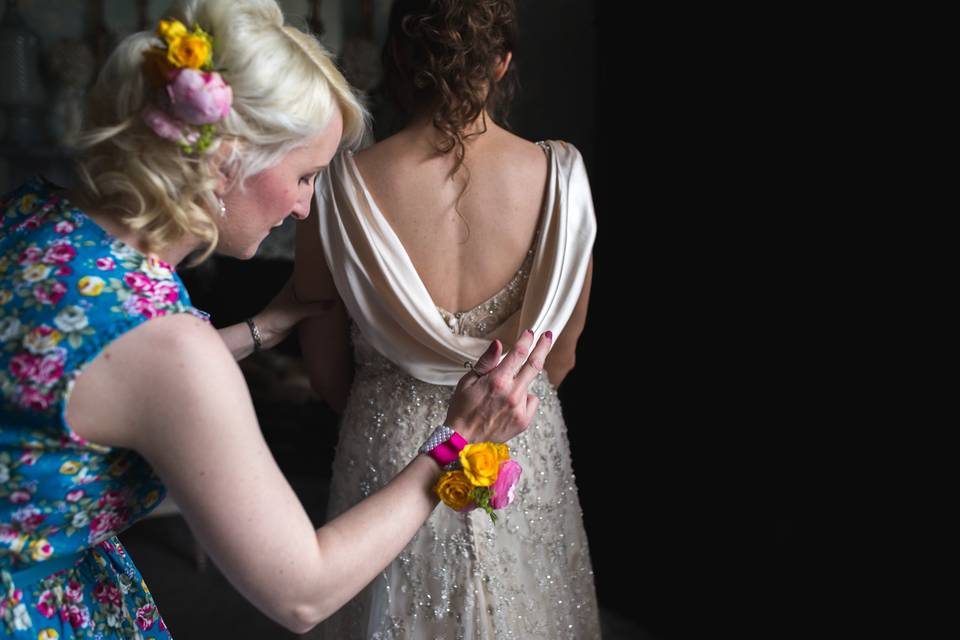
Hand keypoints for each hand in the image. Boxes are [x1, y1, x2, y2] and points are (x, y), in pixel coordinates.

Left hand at [254, 276, 335, 350]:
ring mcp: (296, 306)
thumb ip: (315, 308)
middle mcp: (294, 294)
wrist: (263, 333)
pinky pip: (311, 311)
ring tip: (335, 294)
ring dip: (320, 298)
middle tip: (335, 280)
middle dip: (320, 283)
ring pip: (311, 299)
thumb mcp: (297, 311)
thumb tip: (333, 304)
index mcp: (291, 287)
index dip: (312, 268)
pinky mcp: (298, 317)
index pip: (302, 273)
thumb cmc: (275, 317)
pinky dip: (318, 310)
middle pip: (309, 286)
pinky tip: (328, 311)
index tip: (324, 264)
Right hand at [444, 329, 553, 443]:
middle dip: (543, 347)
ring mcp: (520, 408)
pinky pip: (531, 401)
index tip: (530, 332)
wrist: (463, 440)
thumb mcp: (468, 381)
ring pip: (530, 384)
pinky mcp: (524, 420)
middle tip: (548, 336)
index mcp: (497, 381)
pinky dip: (524, 398)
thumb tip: (498, 343)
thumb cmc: (462, 408)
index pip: (519, 354)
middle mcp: (512, 393)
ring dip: (522, 380)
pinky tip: (509, 404)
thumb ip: (486, 361)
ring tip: (503, 391)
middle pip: (535, 364)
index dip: (526, 340)